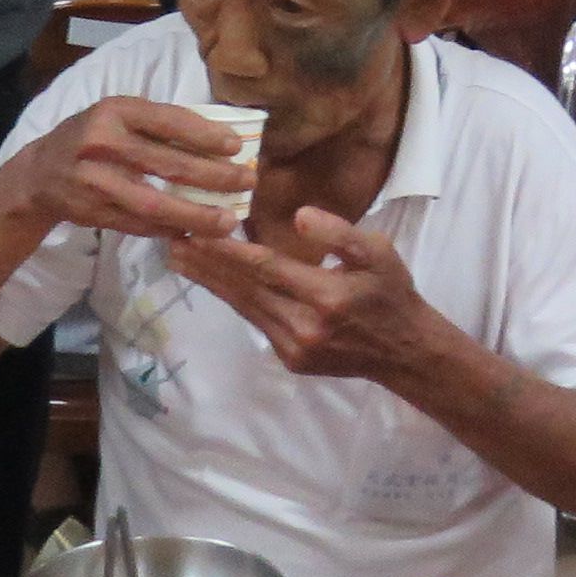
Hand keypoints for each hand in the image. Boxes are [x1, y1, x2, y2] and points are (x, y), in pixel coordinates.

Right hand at [4, 94, 252, 238]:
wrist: (40, 174)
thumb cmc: (92, 136)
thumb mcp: (117, 115)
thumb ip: (157, 123)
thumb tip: (217, 138)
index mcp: (114, 111)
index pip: (167, 120)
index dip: (204, 134)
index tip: (236, 146)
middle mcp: (102, 143)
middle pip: (167, 163)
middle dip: (213, 176)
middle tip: (247, 183)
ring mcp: (96, 181)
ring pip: (154, 202)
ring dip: (196, 215)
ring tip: (229, 221)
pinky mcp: (94, 212)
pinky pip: (140, 224)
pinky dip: (171, 229)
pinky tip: (197, 233)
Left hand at [166, 207, 453, 386]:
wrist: (404, 351)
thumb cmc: (391, 293)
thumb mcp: (378, 253)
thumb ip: (338, 234)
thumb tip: (298, 216)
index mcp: (327, 297)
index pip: (267, 268)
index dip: (229, 250)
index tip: (198, 230)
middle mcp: (305, 326)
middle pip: (246, 289)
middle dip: (207, 264)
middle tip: (171, 239)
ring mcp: (294, 348)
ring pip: (245, 307)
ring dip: (211, 282)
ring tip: (181, 258)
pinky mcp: (290, 359)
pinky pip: (255, 321)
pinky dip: (233, 299)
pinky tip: (214, 280)